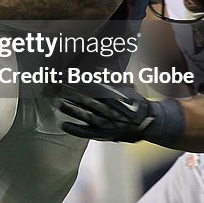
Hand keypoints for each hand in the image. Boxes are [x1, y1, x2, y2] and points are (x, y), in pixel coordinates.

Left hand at [59, 84, 184, 144]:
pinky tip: (63, 125)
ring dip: (72, 110)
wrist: (145, 123)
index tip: (67, 75)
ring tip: (58, 103)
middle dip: (73, 94)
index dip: (80, 81)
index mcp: (116, 98)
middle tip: (59, 88)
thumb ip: (111, 79)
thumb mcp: (127, 88)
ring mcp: (106, 124)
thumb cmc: (133, 103)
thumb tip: (97, 68)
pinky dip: (75, 130)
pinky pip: (87, 133)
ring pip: (87, 116)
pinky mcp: (103, 134)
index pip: (94, 87)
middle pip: (88, 100)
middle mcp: (110, 111)